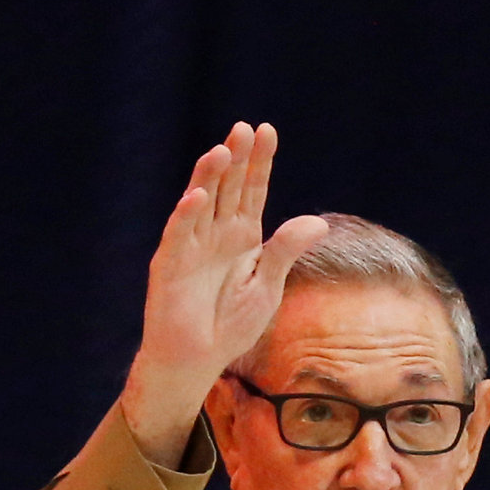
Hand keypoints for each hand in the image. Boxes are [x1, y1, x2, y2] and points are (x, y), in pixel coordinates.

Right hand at [117, 122, 333, 466]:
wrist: (198, 360)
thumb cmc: (230, 326)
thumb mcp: (267, 287)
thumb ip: (285, 252)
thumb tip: (319, 222)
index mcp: (242, 236)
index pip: (252, 190)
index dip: (259, 162)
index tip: (267, 131)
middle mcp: (215, 234)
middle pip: (227, 187)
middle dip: (236, 159)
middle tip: (244, 129)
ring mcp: (190, 246)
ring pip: (201, 203)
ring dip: (210, 177)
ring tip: (222, 150)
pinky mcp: (170, 264)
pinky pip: (179, 235)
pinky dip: (187, 216)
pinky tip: (198, 196)